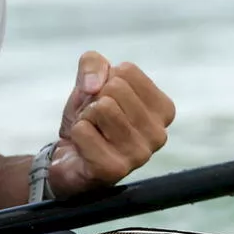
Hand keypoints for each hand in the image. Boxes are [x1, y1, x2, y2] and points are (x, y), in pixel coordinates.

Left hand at [48, 52, 174, 197]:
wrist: (70, 156)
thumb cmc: (90, 118)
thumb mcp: (90, 82)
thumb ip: (92, 63)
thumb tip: (94, 85)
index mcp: (163, 110)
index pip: (127, 71)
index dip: (105, 80)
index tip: (105, 100)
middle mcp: (158, 134)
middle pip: (115, 89)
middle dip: (95, 99)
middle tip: (95, 119)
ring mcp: (139, 155)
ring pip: (102, 109)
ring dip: (85, 116)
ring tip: (91, 131)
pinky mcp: (114, 170)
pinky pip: (83, 131)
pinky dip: (76, 133)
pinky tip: (84, 147)